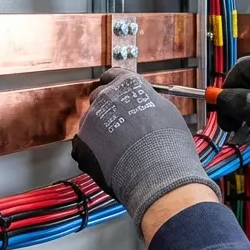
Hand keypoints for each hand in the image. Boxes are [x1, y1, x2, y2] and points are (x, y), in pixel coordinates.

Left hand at [71, 69, 219, 231]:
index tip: (115, 91)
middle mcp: (106, 97)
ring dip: (101, 132)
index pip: (113, 75)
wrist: (158, 174)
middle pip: (100, 98)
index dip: (114, 85)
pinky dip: (92, 151)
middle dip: (108, 109)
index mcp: (127, 84)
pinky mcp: (81, 143)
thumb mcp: (166, 111)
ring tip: (120, 149)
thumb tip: (142, 104)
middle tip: (123, 126)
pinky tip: (109, 160)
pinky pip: (83, 144)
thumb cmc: (168, 145)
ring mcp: (91, 120)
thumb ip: (146, 101)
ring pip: (91, 122)